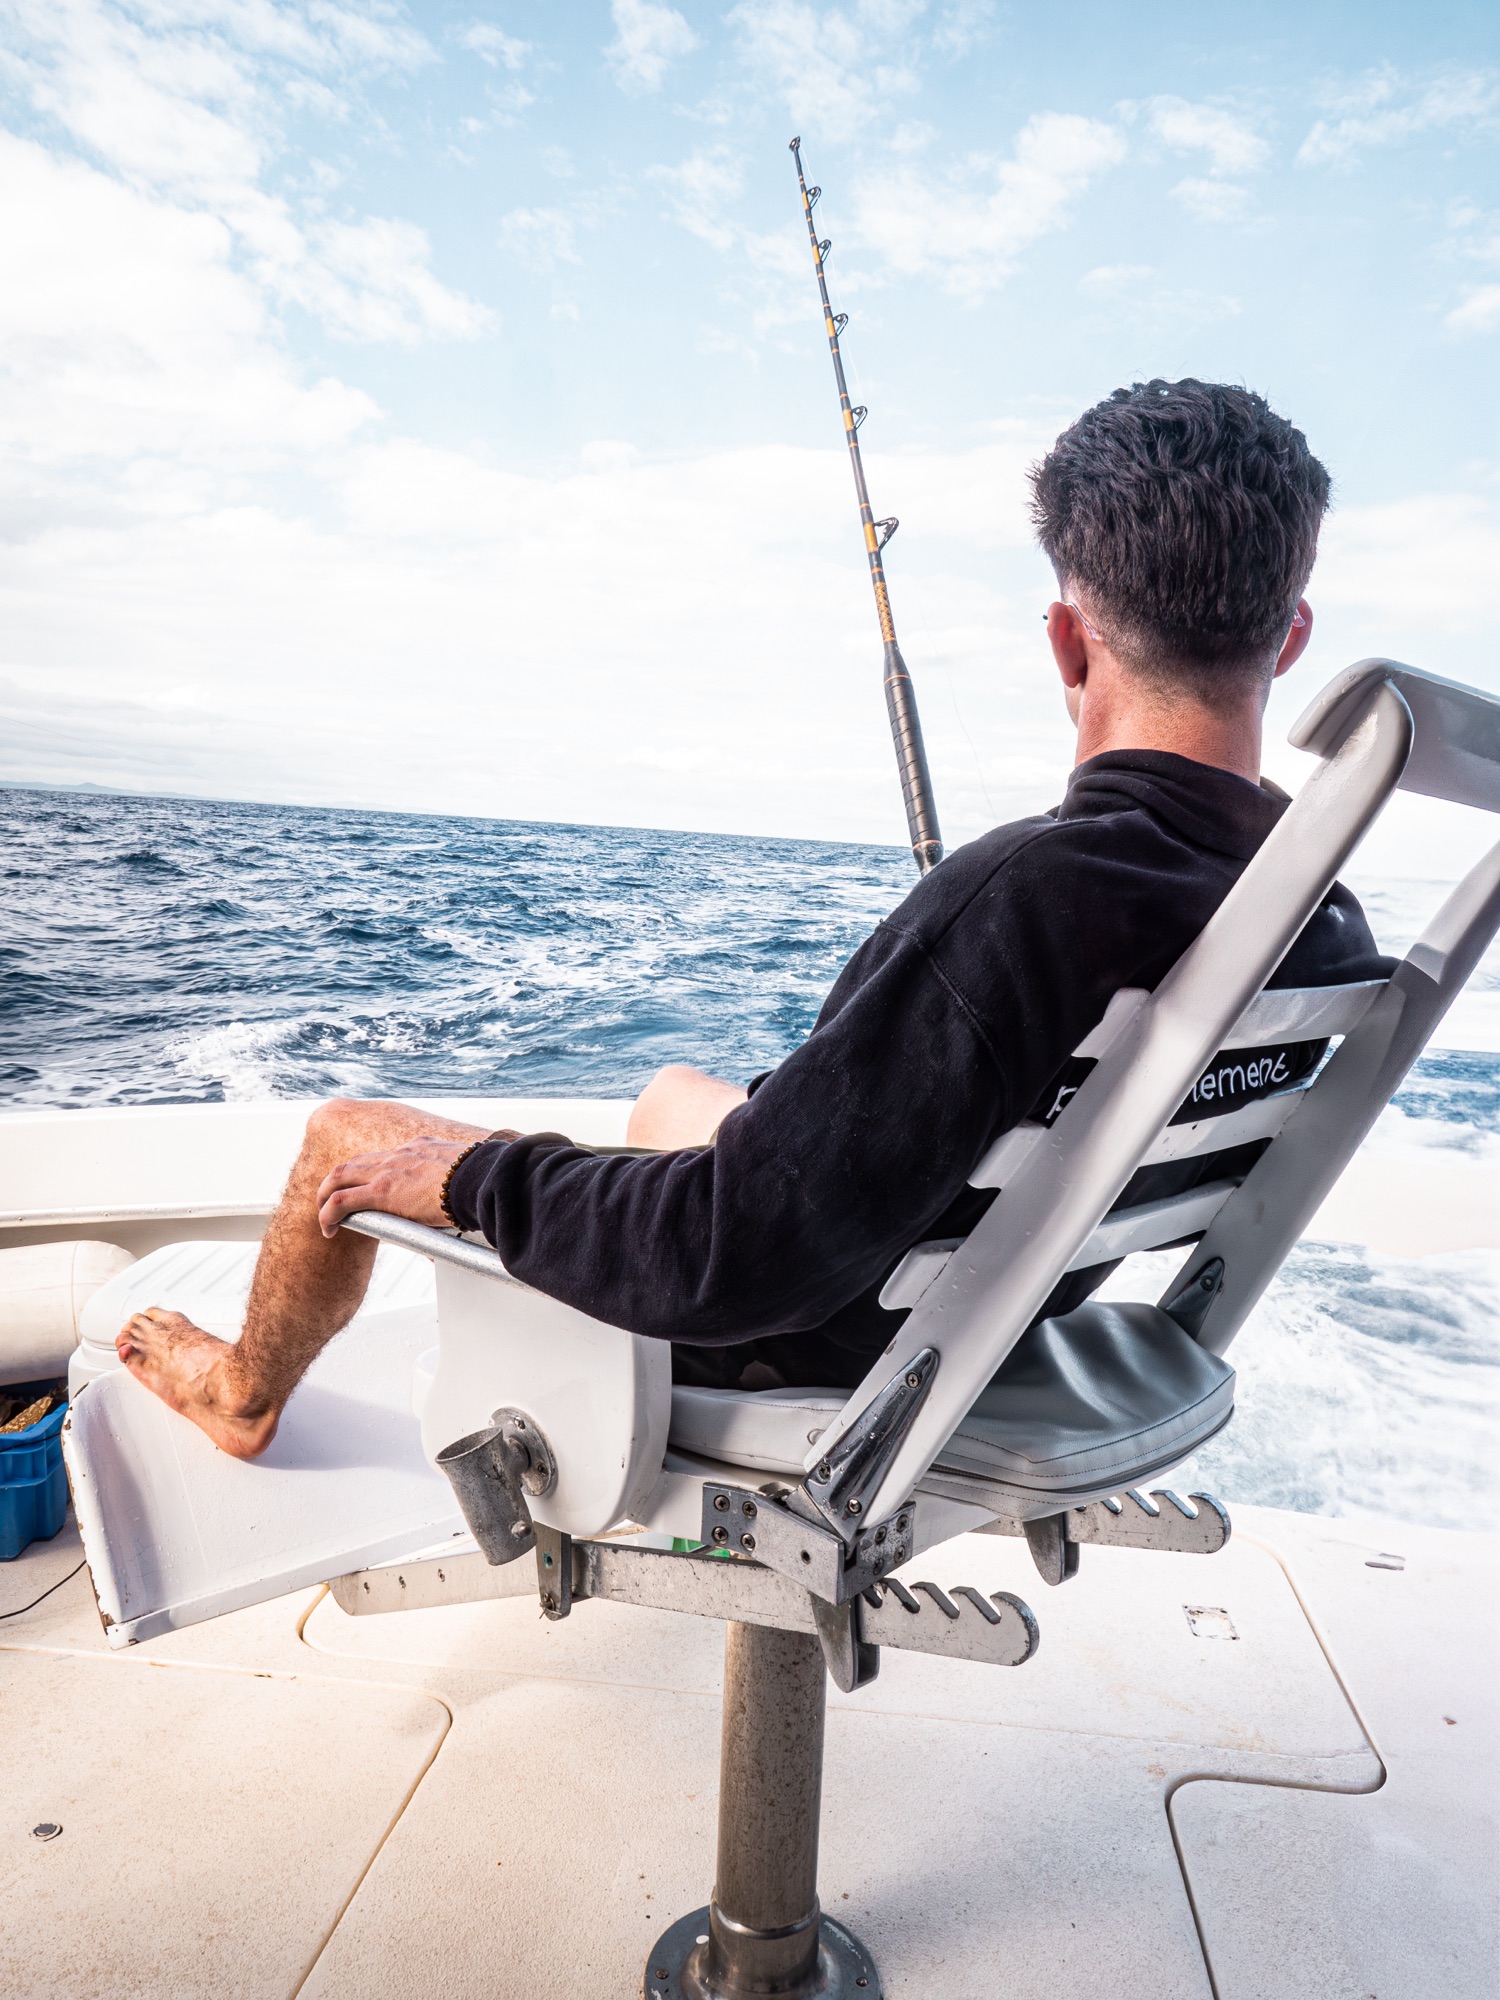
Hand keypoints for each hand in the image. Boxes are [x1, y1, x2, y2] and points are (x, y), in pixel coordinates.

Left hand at [316, 1134, 513, 1237]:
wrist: (482, 1178)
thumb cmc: (484, 1180)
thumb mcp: (469, 1177)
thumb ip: (462, 1189)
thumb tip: (472, 1208)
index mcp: (421, 1147)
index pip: (387, 1156)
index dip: (372, 1170)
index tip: (372, 1185)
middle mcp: (400, 1154)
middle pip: (357, 1161)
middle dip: (340, 1178)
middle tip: (332, 1197)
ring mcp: (388, 1170)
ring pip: (339, 1174)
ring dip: (325, 1193)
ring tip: (323, 1214)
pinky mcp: (381, 1190)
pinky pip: (340, 1199)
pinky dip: (327, 1212)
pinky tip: (327, 1226)